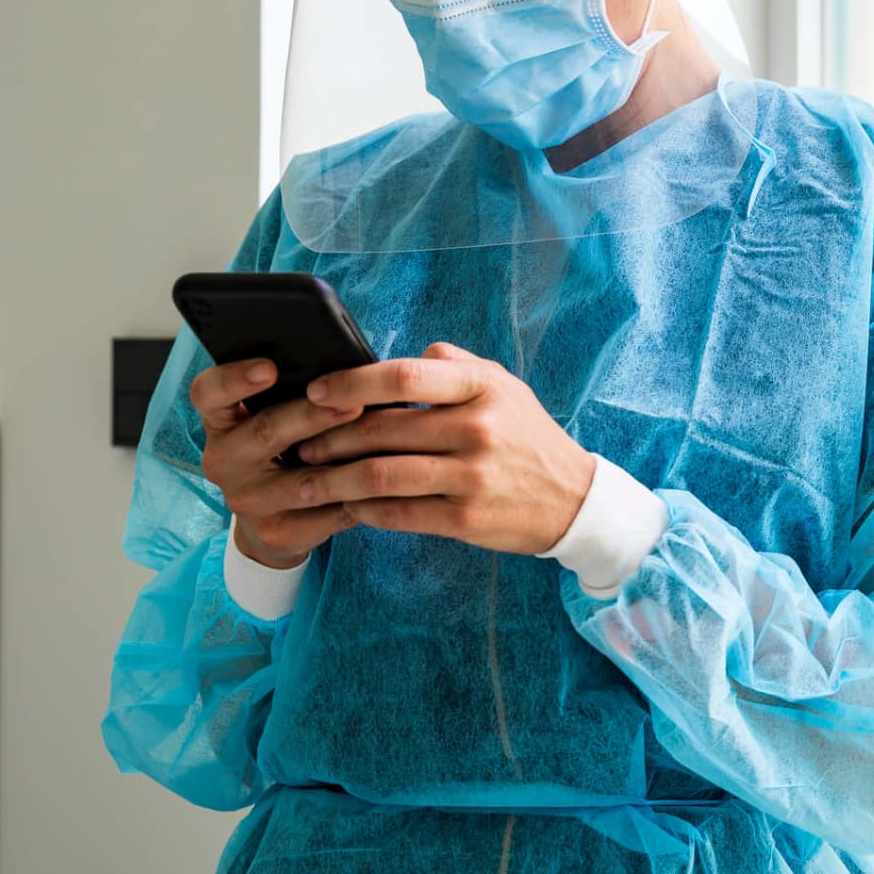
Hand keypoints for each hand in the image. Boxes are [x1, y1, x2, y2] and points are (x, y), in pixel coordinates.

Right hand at [191, 357, 366, 569]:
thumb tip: (354, 365)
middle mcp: (224, 460)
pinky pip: (326, 515)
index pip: (208, 393)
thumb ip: (300, 390)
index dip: (234, 378)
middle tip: (352, 402)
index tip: (269, 368)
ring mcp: (248, 500)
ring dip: (345, 464)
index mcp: (221, 421)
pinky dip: (360, 499)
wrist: (275, 520)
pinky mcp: (278, 531)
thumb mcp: (276, 417)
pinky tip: (387, 486)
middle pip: (265, 432)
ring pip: (302, 482)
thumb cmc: (285, 449)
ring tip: (381, 446)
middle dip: (313, 415)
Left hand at [291, 342, 595, 554]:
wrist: (573, 499)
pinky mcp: (466, 519)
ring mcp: (471, 476)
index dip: (352, 382)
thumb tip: (405, 354)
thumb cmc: (527, 436)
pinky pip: (398, 513)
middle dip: (329, 437)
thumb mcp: (503, 386)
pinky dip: (363, 509)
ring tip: (308, 480)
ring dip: (334, 478)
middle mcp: (477, 428)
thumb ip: (454, 365)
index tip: (318, 390)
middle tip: (299, 442)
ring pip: (381, 475)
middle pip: (382, 429)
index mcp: (481, 387)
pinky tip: (346, 504)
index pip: (404, 374)